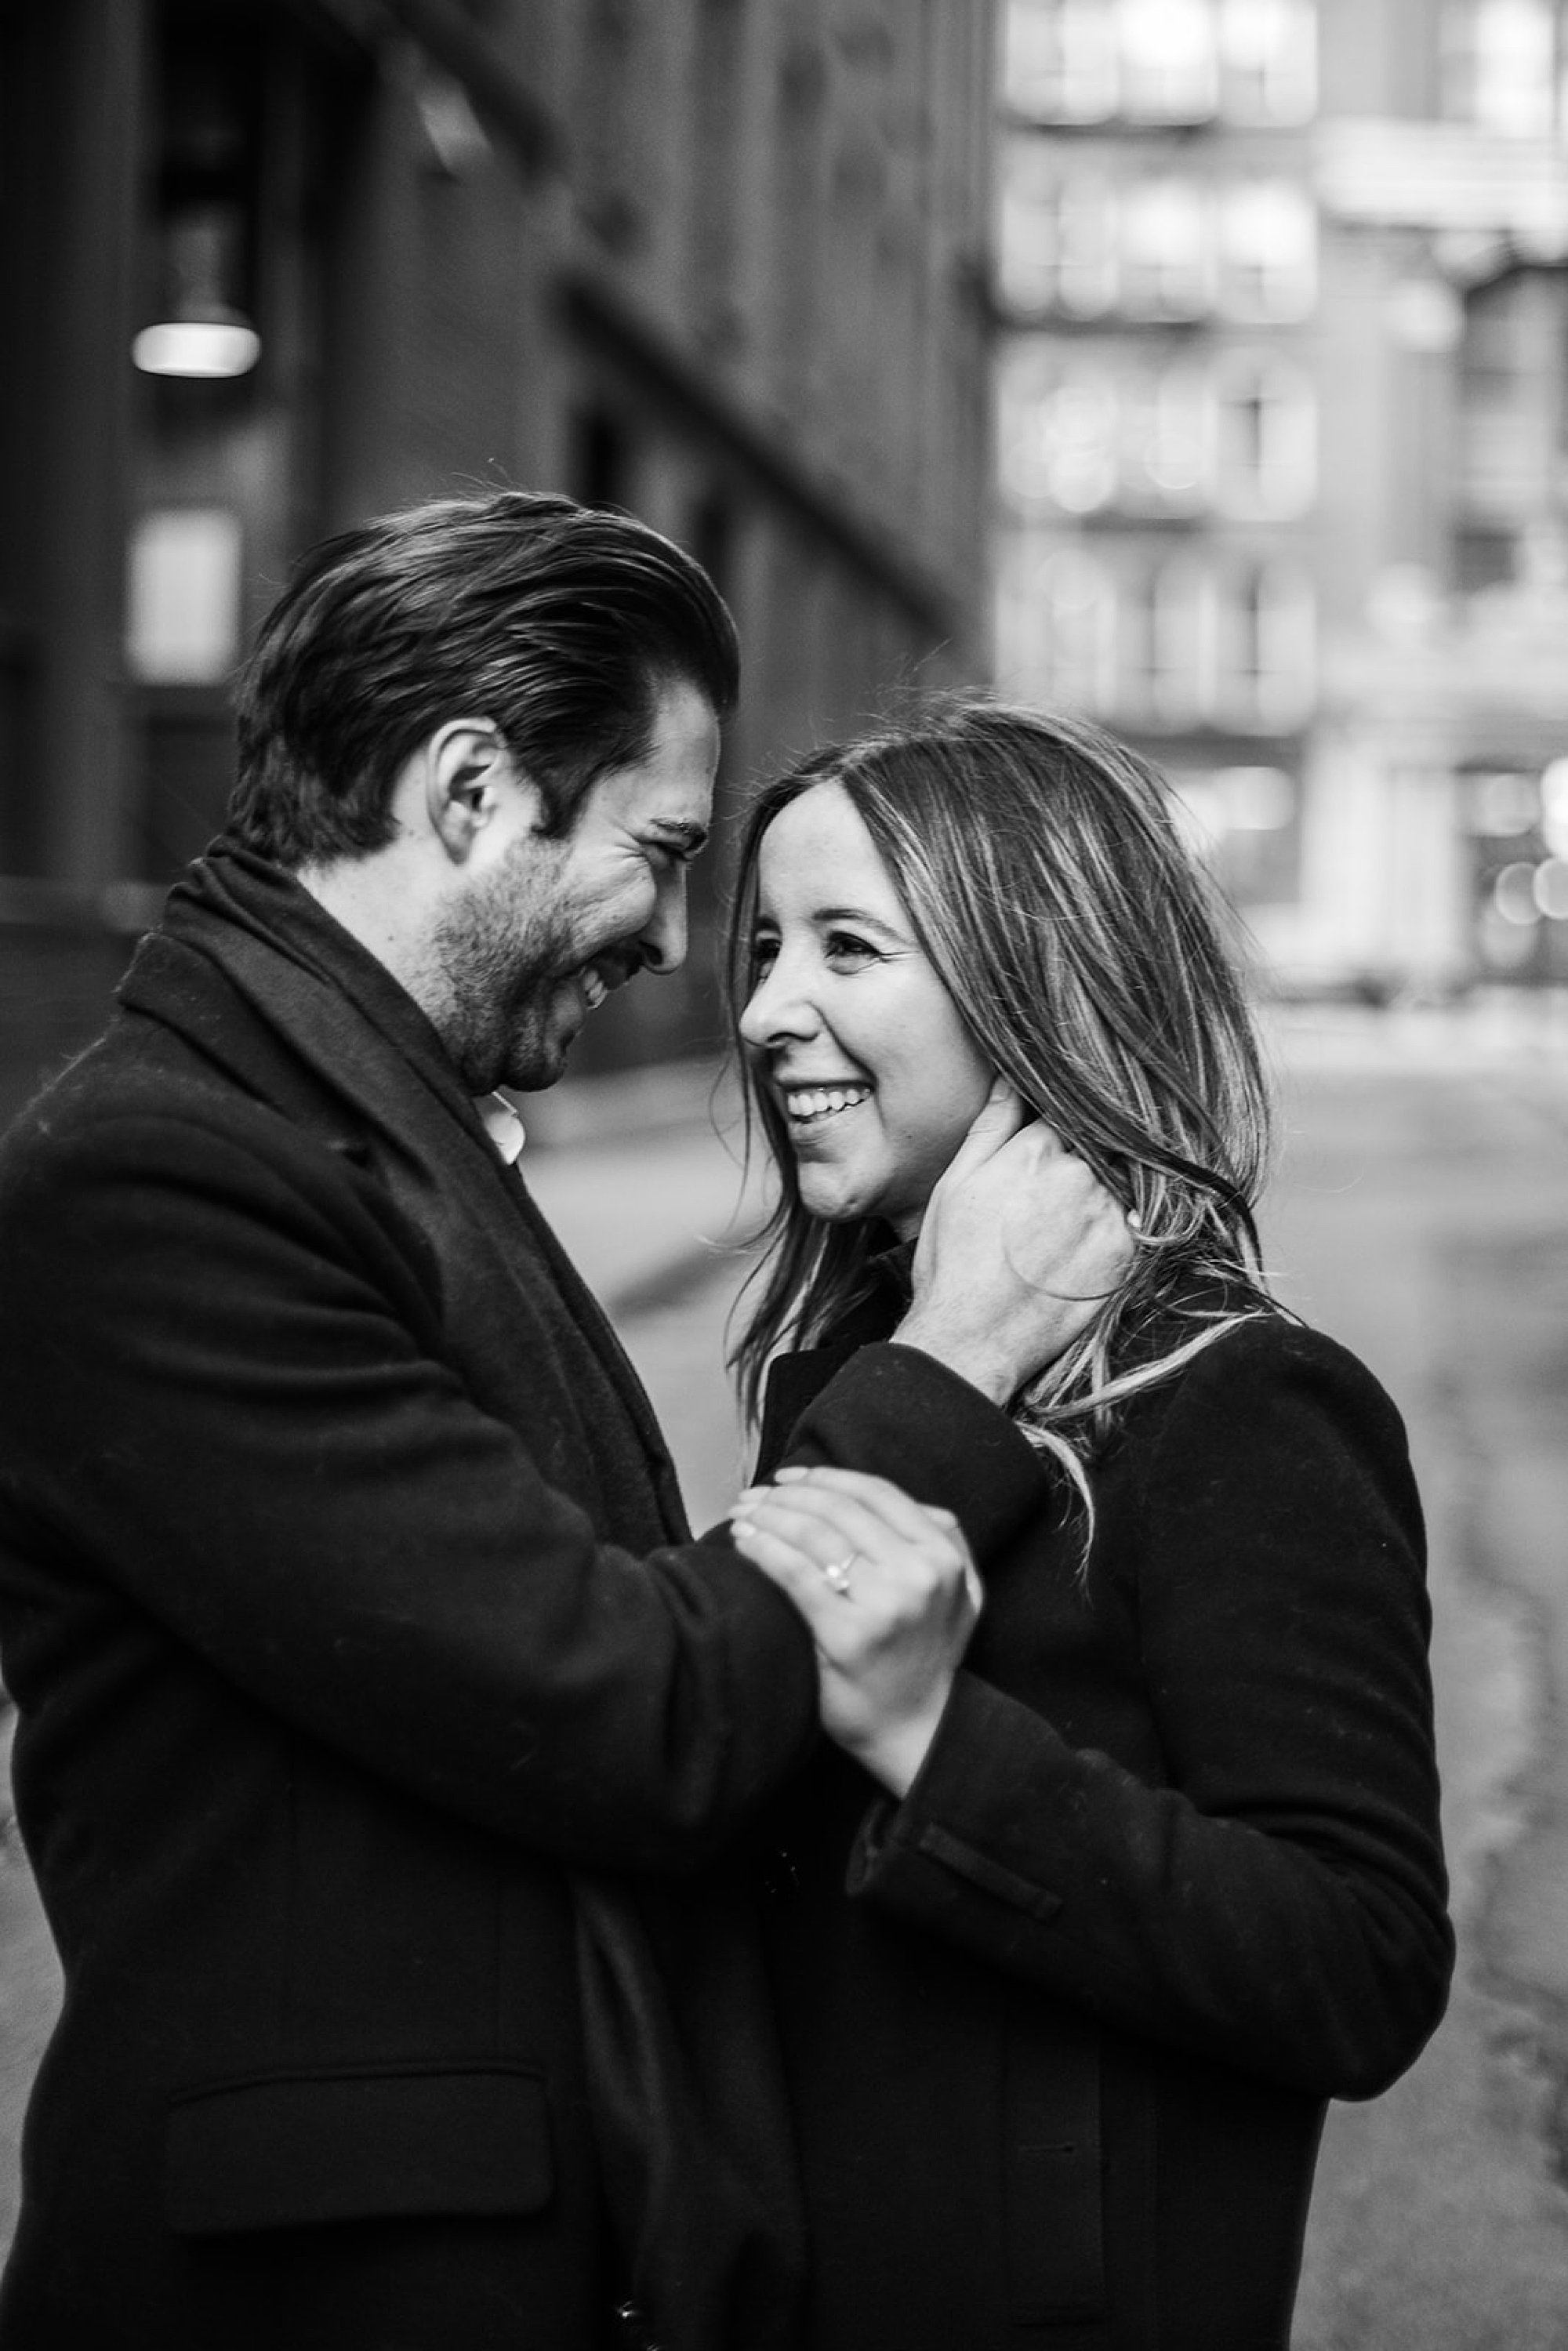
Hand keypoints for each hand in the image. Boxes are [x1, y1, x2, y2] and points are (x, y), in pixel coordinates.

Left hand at [728, 1466, 979, 1795]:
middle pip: (839, 1510)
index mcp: (943, 1556)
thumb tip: (882, 1498)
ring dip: (770, 1516)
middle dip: (788, 1495)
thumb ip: (943, 1539)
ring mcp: (884, 1604)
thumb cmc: (928, 1657)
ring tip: (743, 1514)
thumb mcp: (962, 1593)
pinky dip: (765, 1550)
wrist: (916, 1730)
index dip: (827, 1477)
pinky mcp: (847, 1634)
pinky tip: (745, 1542)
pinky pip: (796, 1574)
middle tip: (753, 1495)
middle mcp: (919, 1574)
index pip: (877, 1494)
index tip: (790, 1477)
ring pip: (815, 1535)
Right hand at [895, 1079, 1134, 1405]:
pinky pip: (1135, 1222)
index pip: (1068, 1112)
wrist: (972, 1338)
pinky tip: (1080, 1247)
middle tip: (1057, 1192)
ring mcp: (1108, 1214)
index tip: (1057, 1143)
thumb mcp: (956, 1183)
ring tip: (1065, 1223)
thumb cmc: (953, 1261)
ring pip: (1120, 1180)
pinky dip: (1117, 1225)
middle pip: (1099, 1144)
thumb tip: (1010, 1077)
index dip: (1063, 1126)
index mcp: (1037, 1148)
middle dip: (1086, 1156)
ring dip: (1105, 1189)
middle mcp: (1080, 1174)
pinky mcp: (1126, 1254)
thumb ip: (991, 1125)